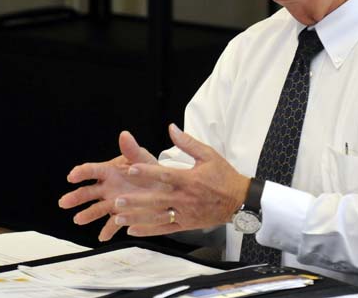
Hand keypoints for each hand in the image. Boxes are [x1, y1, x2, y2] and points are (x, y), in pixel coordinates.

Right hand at [58, 130, 161, 240]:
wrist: (165, 188)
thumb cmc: (151, 170)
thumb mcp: (144, 159)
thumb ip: (133, 150)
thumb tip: (124, 135)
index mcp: (111, 171)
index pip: (93, 171)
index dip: (81, 173)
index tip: (72, 176)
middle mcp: (108, 187)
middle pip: (88, 192)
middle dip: (76, 197)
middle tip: (64, 202)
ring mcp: (113, 202)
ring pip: (97, 209)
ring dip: (87, 214)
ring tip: (78, 220)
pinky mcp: (122, 215)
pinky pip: (113, 224)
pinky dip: (108, 230)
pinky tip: (103, 237)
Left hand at [112, 124, 249, 236]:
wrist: (239, 200)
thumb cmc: (224, 175)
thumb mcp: (208, 155)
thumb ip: (188, 143)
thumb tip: (171, 128)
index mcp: (190, 179)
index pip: (165, 175)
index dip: (147, 173)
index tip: (131, 170)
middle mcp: (185, 198)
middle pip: (157, 200)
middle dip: (136, 201)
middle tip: (117, 201)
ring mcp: (185, 213)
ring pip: (158, 216)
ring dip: (137, 217)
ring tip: (118, 217)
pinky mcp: (186, 224)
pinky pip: (165, 228)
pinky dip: (149, 230)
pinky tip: (132, 230)